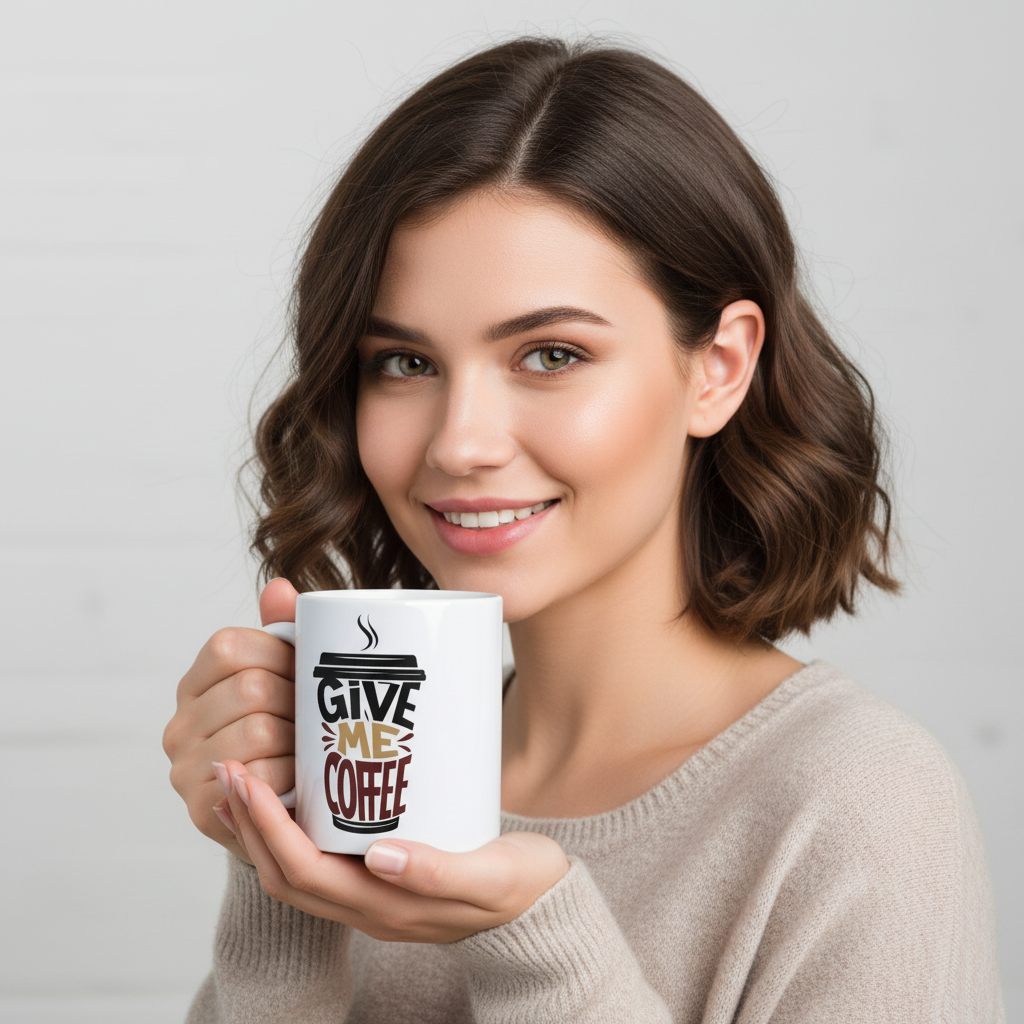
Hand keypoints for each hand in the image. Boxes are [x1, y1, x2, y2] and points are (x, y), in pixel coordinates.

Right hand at [162, 579, 299, 863]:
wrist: (282, 812)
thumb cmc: (289, 734)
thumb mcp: (288, 679)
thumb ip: (283, 631)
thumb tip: (281, 587)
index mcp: (196, 683)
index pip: (229, 646)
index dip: (279, 655)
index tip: (305, 672)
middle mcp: (179, 724)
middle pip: (251, 688)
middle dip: (297, 701)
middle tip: (322, 716)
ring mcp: (185, 768)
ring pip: (257, 730)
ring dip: (298, 740)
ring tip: (313, 747)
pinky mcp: (202, 809)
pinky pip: (259, 778)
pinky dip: (291, 776)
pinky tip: (302, 779)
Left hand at [216, 760, 569, 942]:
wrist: (541, 906)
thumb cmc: (519, 887)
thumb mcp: (490, 877)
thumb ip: (437, 873)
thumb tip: (379, 857)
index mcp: (385, 909)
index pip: (304, 872)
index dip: (267, 829)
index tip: (245, 781)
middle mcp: (367, 907)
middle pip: (285, 873)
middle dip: (249, 823)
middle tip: (227, 771)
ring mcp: (371, 894)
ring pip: (295, 869)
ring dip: (261, 828)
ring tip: (241, 781)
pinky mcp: (380, 875)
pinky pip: (317, 858)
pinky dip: (289, 829)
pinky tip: (292, 793)